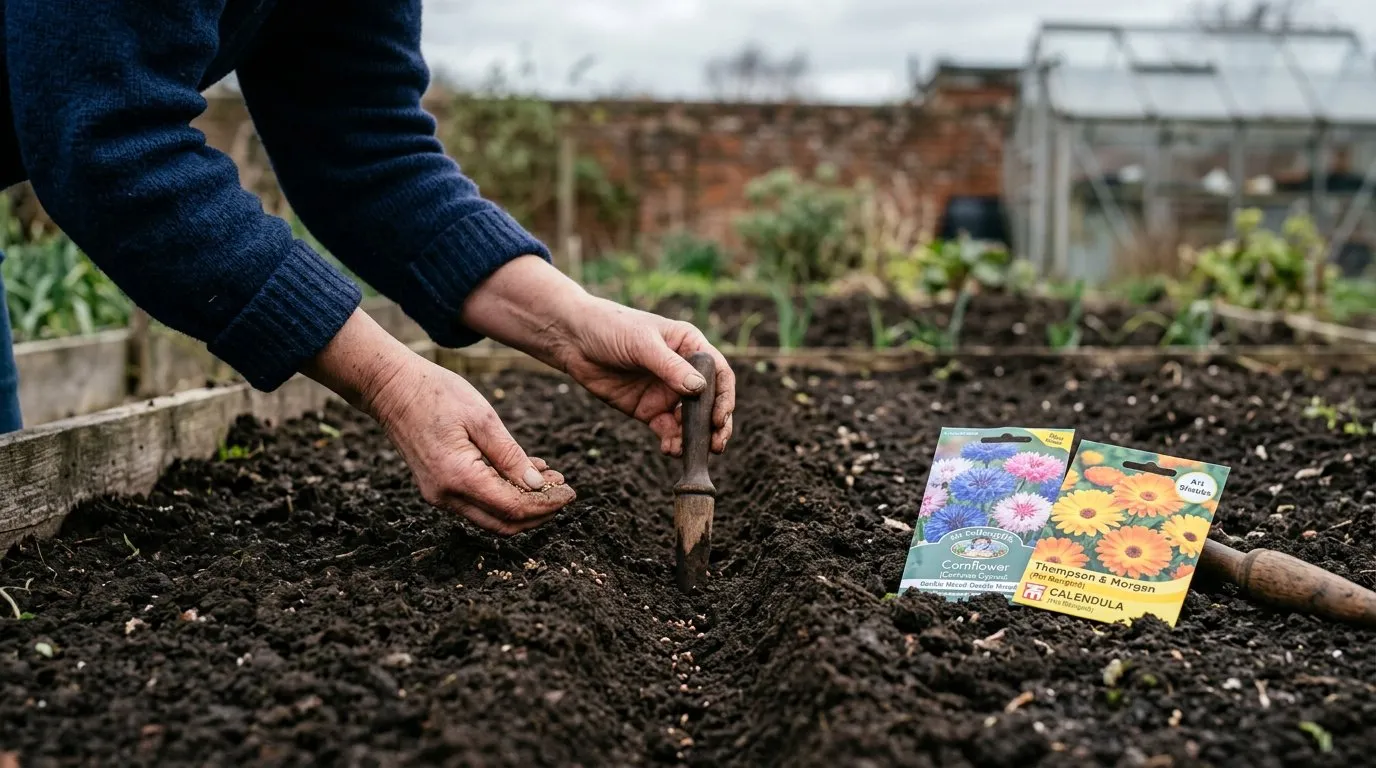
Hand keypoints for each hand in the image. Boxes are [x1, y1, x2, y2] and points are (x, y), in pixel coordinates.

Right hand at [303, 310, 573, 535]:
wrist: (389, 387)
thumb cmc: (436, 394)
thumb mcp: (482, 418)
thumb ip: (510, 456)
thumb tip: (538, 487)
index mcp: (458, 477)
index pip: (513, 508)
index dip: (547, 506)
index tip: (571, 493)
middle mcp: (446, 495)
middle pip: (504, 523)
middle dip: (539, 512)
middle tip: (564, 491)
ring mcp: (439, 494)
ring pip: (491, 517)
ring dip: (523, 505)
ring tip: (550, 479)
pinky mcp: (438, 487)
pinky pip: (477, 502)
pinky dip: (504, 495)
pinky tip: (524, 473)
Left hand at [555, 298, 734, 455]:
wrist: (573, 339)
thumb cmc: (611, 327)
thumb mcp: (641, 343)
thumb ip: (670, 366)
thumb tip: (699, 390)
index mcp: (690, 346)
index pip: (719, 373)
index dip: (725, 397)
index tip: (719, 417)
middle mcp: (683, 371)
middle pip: (710, 402)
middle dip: (715, 425)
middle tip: (716, 444)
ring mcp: (666, 392)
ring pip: (690, 421)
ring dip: (694, 438)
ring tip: (688, 452)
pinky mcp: (648, 410)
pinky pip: (668, 430)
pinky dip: (672, 442)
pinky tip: (669, 449)